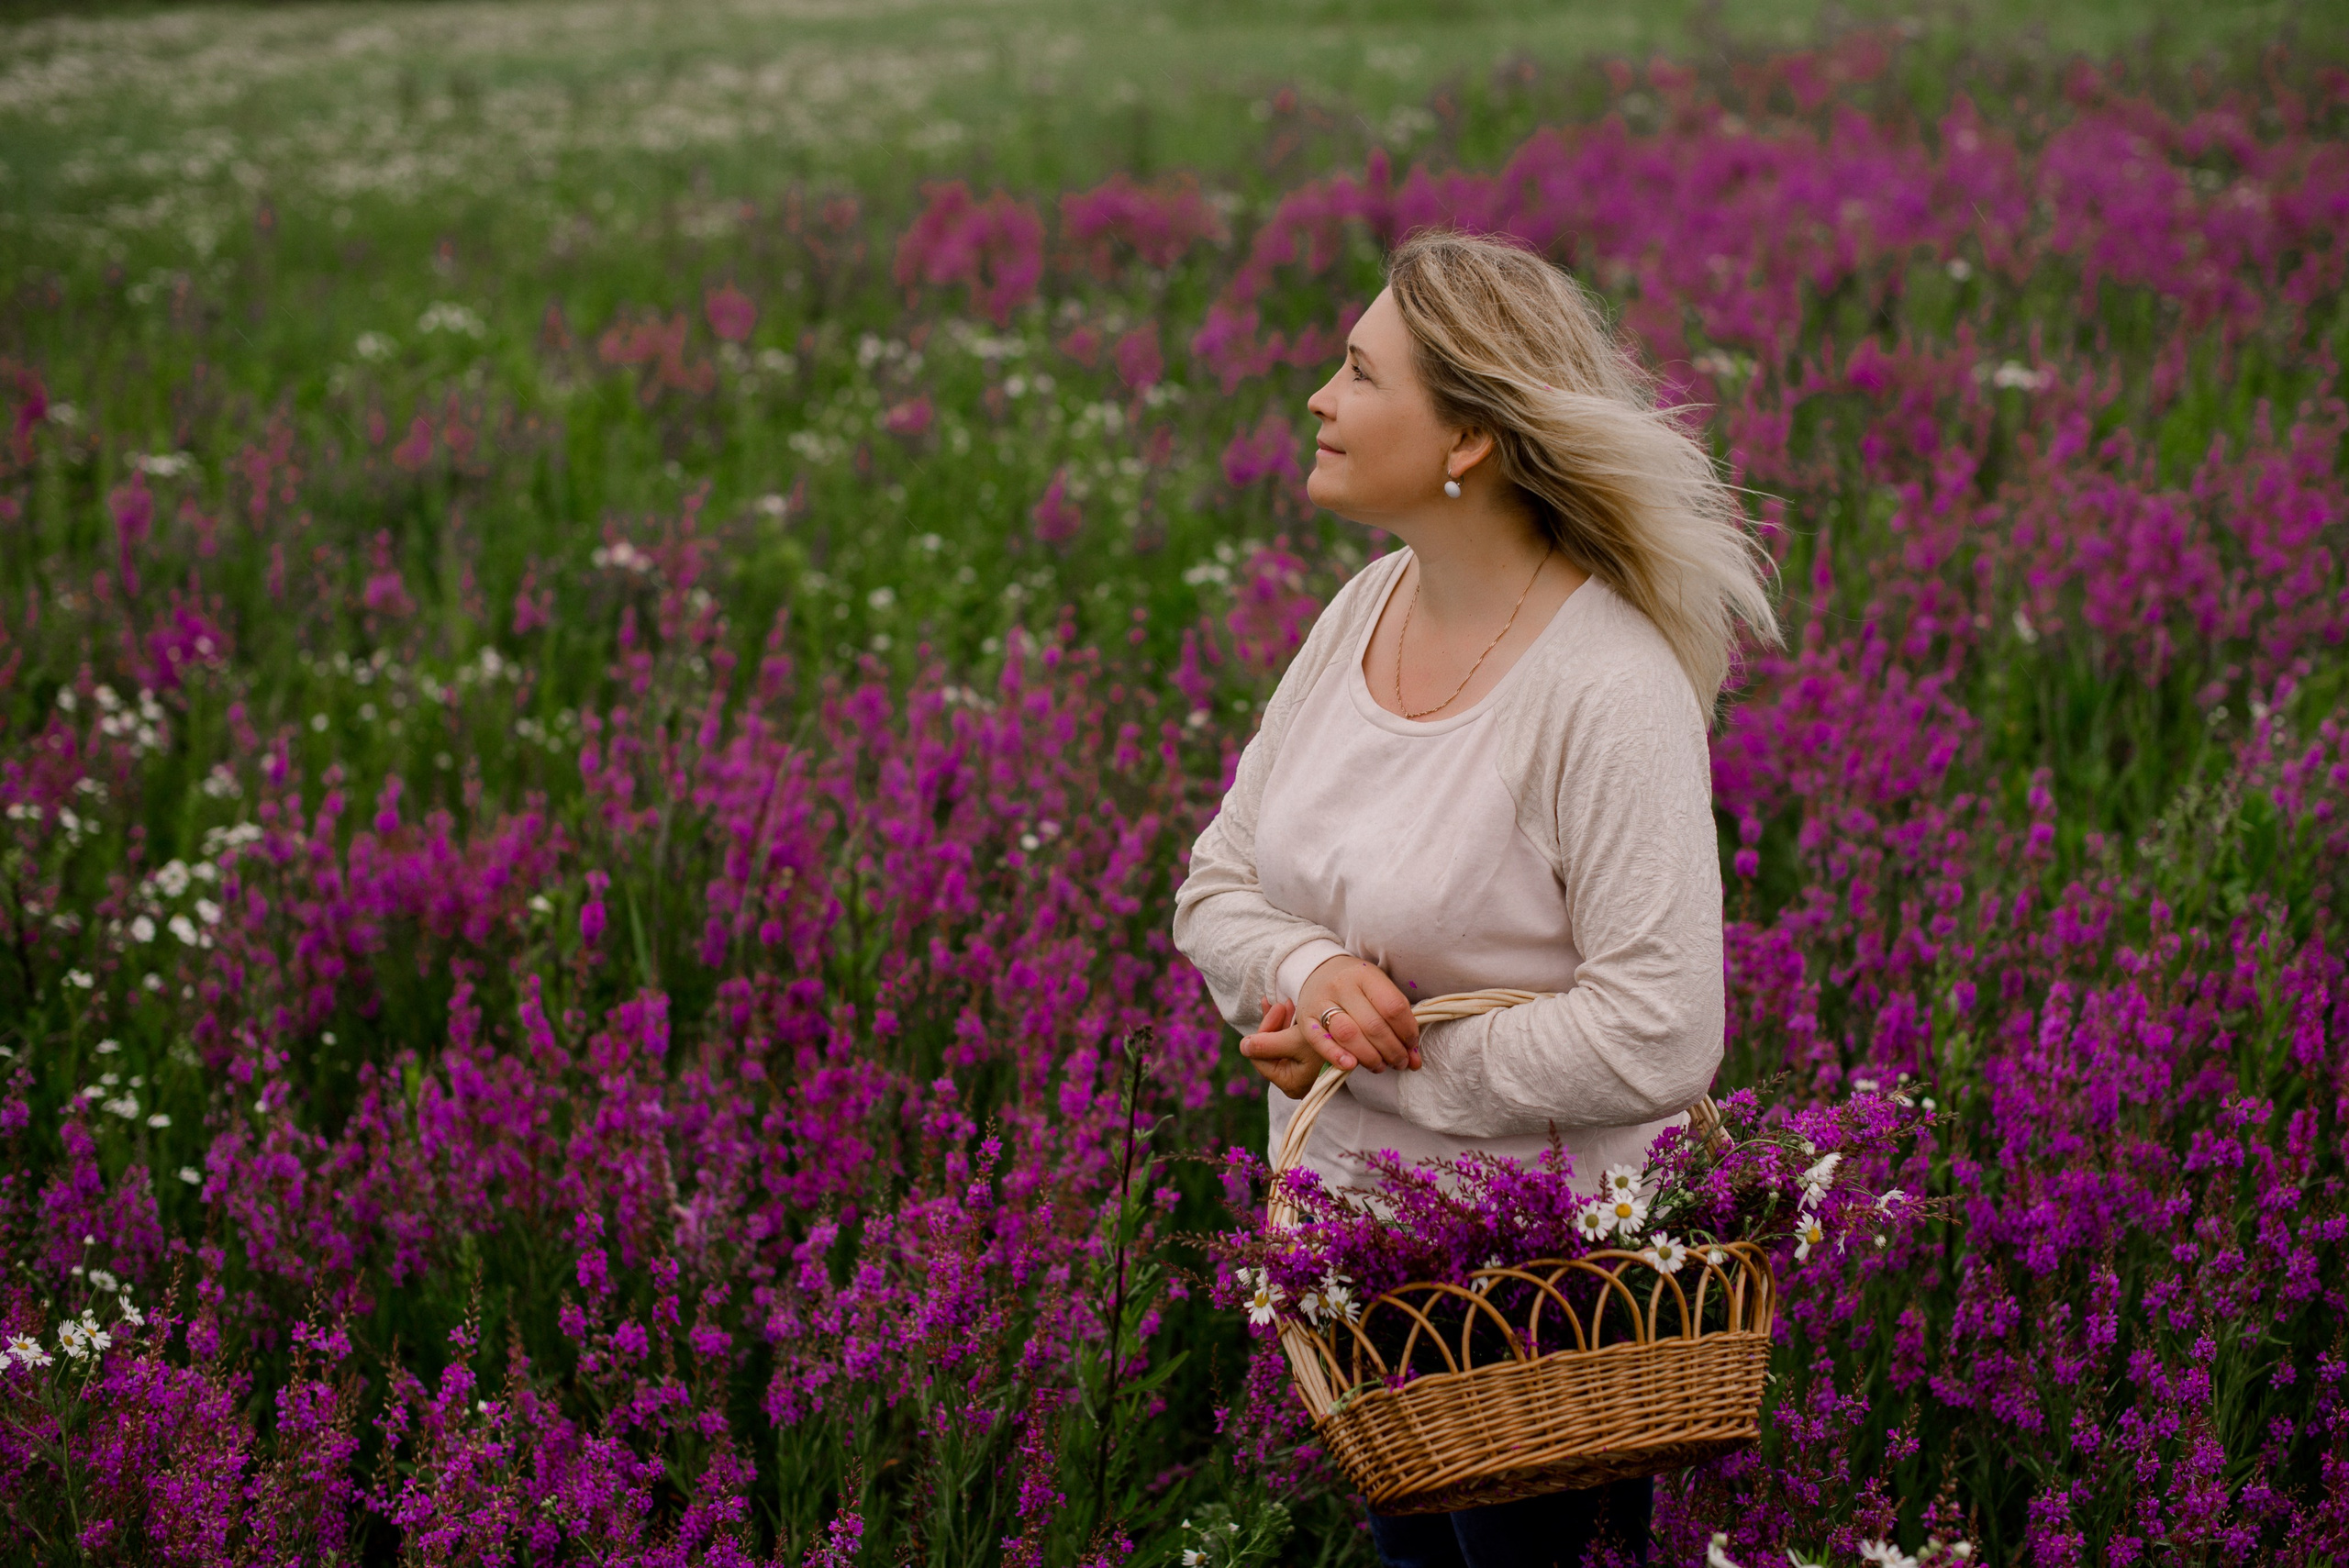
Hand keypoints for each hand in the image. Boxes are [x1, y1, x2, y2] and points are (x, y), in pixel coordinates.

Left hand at [1238, 997, 1322, 1099]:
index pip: (1261, 1056)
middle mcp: (1294, 1082)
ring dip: (1280, 1022)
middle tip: (1280, 1004)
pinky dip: (1286, 1025)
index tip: (1277, 1008)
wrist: (1364, 1033)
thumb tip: (1242, 1047)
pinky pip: (1286, 1042)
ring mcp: (1299, 1072)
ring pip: (1276, 1044)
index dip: (1265, 1032)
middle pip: (1268, 1050)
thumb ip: (1267, 1044)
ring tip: (1285, 1003)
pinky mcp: (1304, 1061)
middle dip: (1273, 1025)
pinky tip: (1286, 1006)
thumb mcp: (1296, 1040)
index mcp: (1291, 1083)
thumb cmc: (1331, 1039)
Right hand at [1296, 954, 1419, 1074]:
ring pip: (1349, 1034)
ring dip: (1369, 1057)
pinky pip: (1320, 1041)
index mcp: (1366, 975)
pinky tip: (1351, 1066)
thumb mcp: (1379, 990)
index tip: (1412, 1044)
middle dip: (1392, 1051)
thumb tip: (1415, 1059)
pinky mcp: (1305, 1019)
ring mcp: (1321, 1001)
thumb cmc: (1357, 986)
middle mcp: (1342, 985)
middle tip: (1400, 1062)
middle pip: (1373, 1025)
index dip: (1408, 1031)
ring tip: (1380, 1066)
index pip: (1393, 1007)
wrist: (1319, 972)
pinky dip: (1336, 1056)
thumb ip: (1399, 1021)